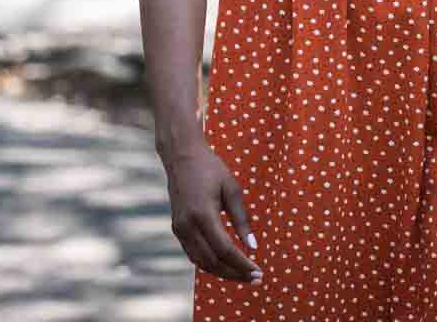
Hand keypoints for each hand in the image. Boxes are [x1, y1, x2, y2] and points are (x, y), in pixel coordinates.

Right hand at [162, 142, 261, 283]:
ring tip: (243, 275)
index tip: (258, 272)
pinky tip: (226, 265)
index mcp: (203, 214)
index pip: (225, 249)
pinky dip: (210, 263)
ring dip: (223, 272)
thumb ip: (242, 219)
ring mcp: (179, 229)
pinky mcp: (177, 229)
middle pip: (213, 261)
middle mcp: (187, 226)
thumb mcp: (232, 190)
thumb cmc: (211, 169)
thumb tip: (253, 246)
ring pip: (201, 262)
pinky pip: (194, 254)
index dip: (242, 264)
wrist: (182, 157)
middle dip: (235, 273)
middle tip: (256, 279)